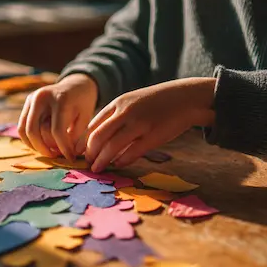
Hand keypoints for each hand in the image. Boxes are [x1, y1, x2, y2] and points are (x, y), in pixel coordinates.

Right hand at [18, 73, 98, 159]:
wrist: (76, 85)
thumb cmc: (83, 103)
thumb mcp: (85, 118)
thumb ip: (76, 137)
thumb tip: (67, 155)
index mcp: (60, 98)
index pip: (57, 130)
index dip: (63, 148)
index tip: (71, 158)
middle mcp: (42, 97)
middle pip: (34, 131)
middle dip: (44, 149)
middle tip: (57, 156)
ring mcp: (31, 98)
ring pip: (24, 130)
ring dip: (35, 146)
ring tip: (50, 151)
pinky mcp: (27, 102)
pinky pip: (22, 126)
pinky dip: (29, 139)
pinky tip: (43, 145)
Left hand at [84, 78, 216, 171]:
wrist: (185, 98)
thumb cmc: (157, 102)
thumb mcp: (132, 101)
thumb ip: (116, 115)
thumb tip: (97, 136)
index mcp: (118, 103)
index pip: (93, 125)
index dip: (84, 142)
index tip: (80, 153)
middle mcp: (126, 112)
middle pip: (98, 137)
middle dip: (90, 153)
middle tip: (88, 163)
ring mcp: (139, 124)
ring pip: (111, 147)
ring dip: (102, 161)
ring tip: (97, 169)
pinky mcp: (153, 136)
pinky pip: (131, 153)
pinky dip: (121, 161)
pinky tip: (117, 165)